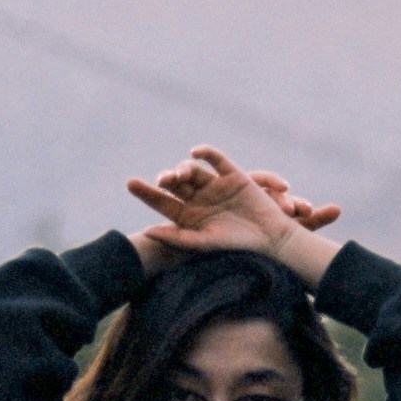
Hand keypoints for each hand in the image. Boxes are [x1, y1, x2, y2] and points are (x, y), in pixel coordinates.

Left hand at [125, 146, 341, 285]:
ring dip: (184, 168)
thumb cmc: (235, 247)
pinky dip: (206, 153)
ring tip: (179, 174)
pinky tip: (195, 152)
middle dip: (167, 179)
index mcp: (187, 217)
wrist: (271, 240)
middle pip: (175, 183)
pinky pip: (216, 160)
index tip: (130, 183)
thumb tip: (146, 231)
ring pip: (193, 171)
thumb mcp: (202, 243)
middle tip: (162, 180)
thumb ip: (175, 238)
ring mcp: (215, 186)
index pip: (161, 202)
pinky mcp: (233, 175)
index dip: (146, 192)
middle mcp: (198, 199)